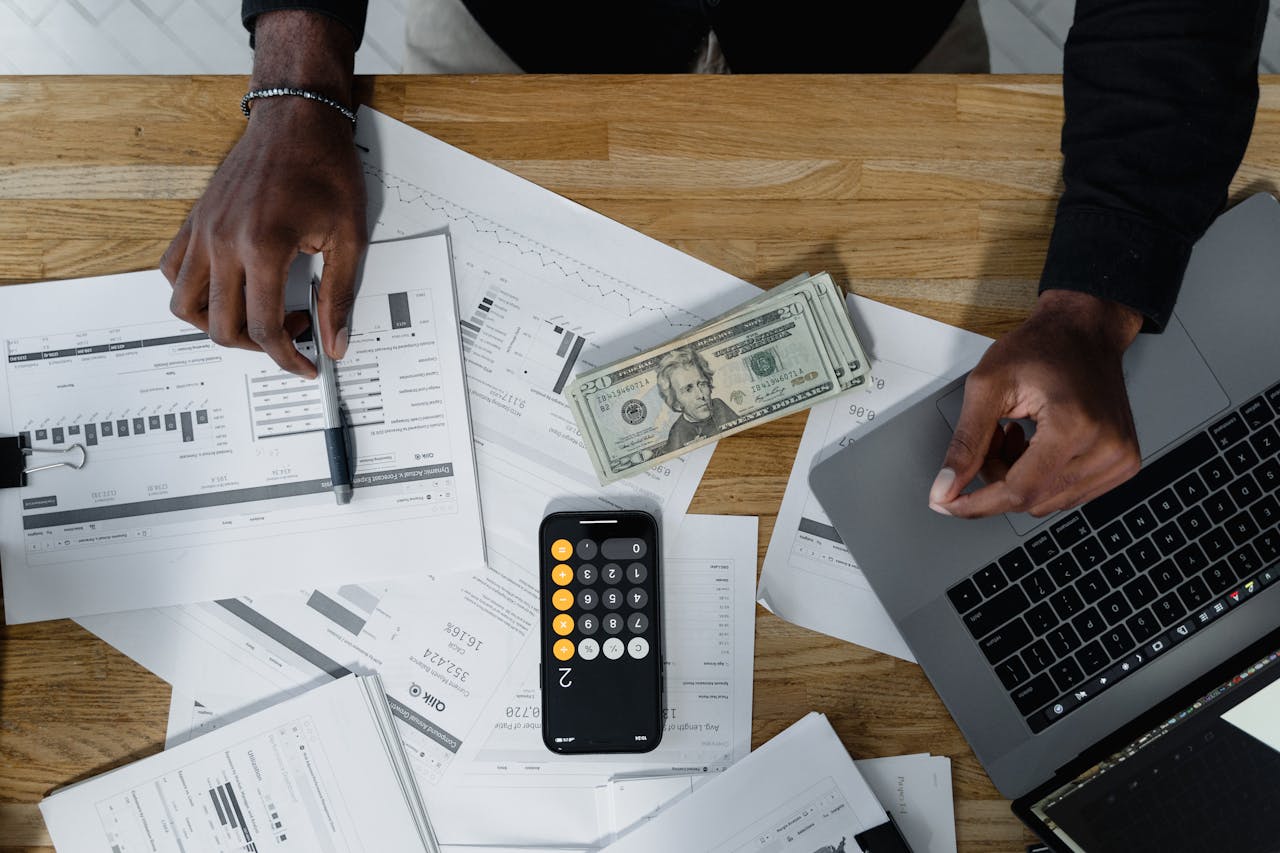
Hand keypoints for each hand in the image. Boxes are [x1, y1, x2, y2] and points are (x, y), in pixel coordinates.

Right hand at [160, 11, 364, 377]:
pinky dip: (194, 293)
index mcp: (262, 247)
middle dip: (258, 347)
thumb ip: (339, 296)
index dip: (288, 358)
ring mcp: (202, 231)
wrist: (297, 118)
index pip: (264, 328)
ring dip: (217, 325)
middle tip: (292, 334)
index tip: (306, 366)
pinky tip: (229, 290)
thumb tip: (335, 342)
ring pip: (183, 305)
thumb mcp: (348, 236)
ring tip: (255, 318)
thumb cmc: (325, 167)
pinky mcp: (194, 222)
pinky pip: (173, 272)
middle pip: (220, 326)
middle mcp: (222, 241)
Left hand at [928, 289, 1144, 517]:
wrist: (1085, 332)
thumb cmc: (1042, 347)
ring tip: (1018, 434)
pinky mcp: (1122, 465)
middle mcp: (1106, 448)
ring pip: (1046, 502)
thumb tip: (945, 490)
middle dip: (997, 479)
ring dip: (1019, 478)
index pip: (1019, 492)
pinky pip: (1068, 495)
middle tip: (993, 437)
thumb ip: (965, 443)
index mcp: (1075, 426)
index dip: (976, 503)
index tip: (947, 504)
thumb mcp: (988, 386)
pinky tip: (1038, 445)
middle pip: (1030, 500)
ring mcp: (1119, 459)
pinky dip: (1042, 478)